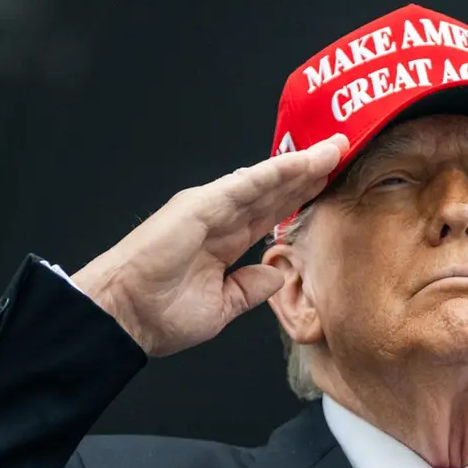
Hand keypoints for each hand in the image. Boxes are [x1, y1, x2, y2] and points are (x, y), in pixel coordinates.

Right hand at [70, 134, 348, 356]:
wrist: (126, 320)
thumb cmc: (160, 314)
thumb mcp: (222, 306)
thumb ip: (250, 288)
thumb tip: (275, 274)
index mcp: (225, 240)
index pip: (272, 211)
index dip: (301, 195)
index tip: (330, 183)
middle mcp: (220, 218)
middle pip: (275, 189)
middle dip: (309, 172)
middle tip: (342, 152)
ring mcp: (211, 208)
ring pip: (265, 181)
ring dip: (300, 165)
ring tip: (333, 148)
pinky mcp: (200, 206)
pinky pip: (244, 185)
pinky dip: (274, 172)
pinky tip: (300, 162)